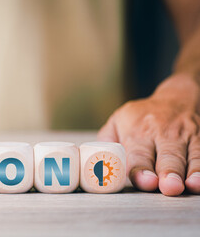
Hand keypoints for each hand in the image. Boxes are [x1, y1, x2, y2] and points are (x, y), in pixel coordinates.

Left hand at [98, 73, 199, 195]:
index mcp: (138, 131)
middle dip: (167, 172)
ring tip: (188, 186)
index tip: (145, 181)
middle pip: (167, 156)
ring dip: (190, 173)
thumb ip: (106, 143)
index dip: (141, 169)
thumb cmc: (140, 118)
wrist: (175, 98)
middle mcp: (163, 133)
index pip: (138, 154)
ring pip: (190, 156)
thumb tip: (95, 165)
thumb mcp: (117, 122)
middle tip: (168, 187)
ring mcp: (186, 136)